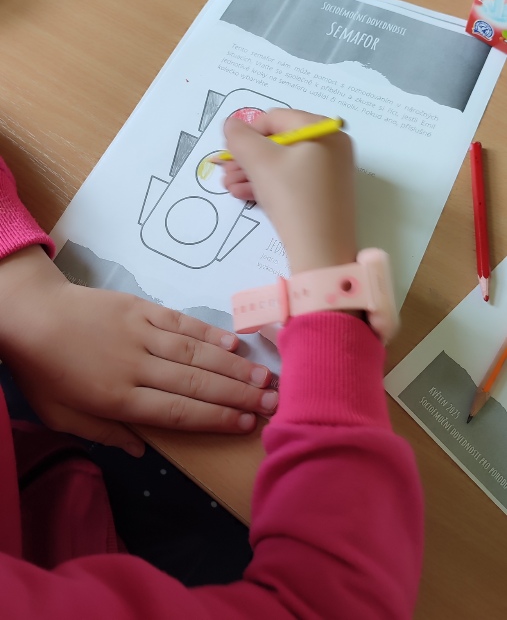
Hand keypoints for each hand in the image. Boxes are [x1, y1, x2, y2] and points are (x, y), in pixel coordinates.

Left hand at [0, 247, 276, 455]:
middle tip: (273, 402)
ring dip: (232, 365)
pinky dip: (208, 332)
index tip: (247, 424)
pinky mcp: (140, 308)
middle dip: (238, 394)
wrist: (32, 314)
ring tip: (264, 376)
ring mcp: (140, 333)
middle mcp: (136, 365)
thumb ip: (105, 434)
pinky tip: (232, 343)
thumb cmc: (46, 371)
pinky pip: (180, 322)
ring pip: (194, 352)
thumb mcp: (62, 416)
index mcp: (117, 398)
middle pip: (195, 383)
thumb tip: (143, 453)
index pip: (177, 411)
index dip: (215, 418)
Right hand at [221, 109, 356, 274]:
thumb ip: (240, 137)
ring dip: (251, 172)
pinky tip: (242, 194)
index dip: (248, 132)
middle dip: (247, 157)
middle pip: (278, 142)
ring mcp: (329, 171)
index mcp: (323, 130)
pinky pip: (291, 180)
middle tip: (224, 170)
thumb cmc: (292, 196)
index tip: (229, 151)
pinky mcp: (324, 194)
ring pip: (282, 164)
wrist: (320, 250)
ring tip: (228, 186)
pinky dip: (267, 185)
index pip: (276, 119)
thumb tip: (231, 124)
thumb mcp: (260, 162)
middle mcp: (331, 146)